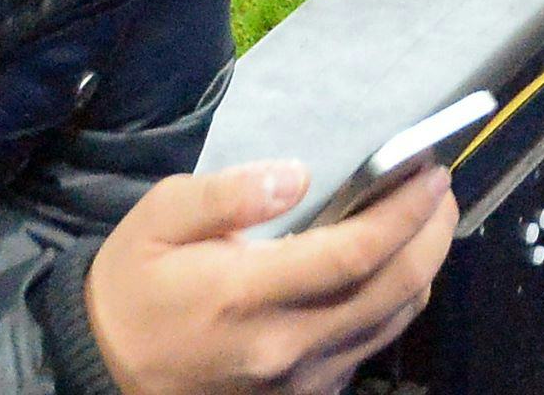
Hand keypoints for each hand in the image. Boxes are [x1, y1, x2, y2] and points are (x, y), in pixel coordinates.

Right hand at [83, 159, 453, 394]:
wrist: (102, 373)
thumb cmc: (133, 286)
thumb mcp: (158, 219)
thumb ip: (227, 193)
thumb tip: (296, 174)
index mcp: (248, 296)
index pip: (356, 253)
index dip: (406, 210)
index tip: (432, 170)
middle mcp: (286, 346)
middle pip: (395, 290)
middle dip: (433, 233)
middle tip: (441, 187)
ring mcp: (299, 381)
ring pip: (392, 322)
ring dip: (422, 268)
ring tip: (426, 220)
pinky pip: (368, 349)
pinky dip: (392, 305)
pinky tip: (387, 269)